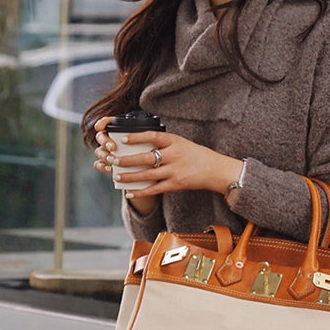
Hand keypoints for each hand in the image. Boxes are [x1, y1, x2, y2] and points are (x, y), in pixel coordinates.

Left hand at [93, 118, 242, 200]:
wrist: (215, 169)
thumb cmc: (196, 155)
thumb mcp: (182, 143)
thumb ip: (164, 144)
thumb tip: (141, 145)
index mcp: (175, 141)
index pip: (153, 136)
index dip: (136, 137)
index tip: (122, 138)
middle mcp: (174, 155)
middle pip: (146, 157)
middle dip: (128, 160)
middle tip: (113, 160)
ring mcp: (175, 171)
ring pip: (148, 174)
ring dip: (130, 176)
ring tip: (117, 175)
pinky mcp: (176, 184)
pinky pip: (155, 189)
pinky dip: (141, 192)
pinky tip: (130, 193)